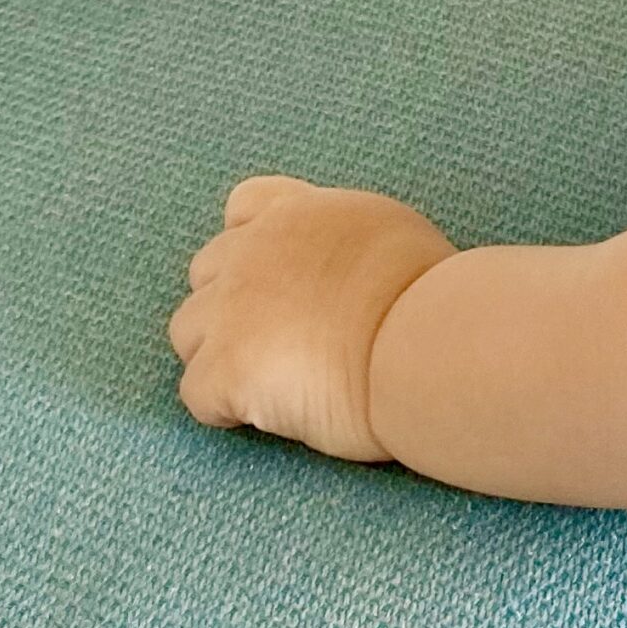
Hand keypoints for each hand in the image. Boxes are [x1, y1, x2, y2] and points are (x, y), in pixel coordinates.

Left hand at [169, 176, 456, 463]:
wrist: (431, 345)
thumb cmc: (437, 304)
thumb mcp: (399, 240)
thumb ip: (354, 248)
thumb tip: (356, 275)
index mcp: (302, 215)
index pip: (245, 208)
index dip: (254, 246)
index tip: (286, 282)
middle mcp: (255, 251)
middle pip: (206, 274)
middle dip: (235, 307)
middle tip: (286, 346)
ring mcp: (232, 309)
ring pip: (189, 332)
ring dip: (221, 357)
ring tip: (275, 388)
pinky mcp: (226, 368)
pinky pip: (197, 393)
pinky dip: (225, 409)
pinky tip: (272, 419)